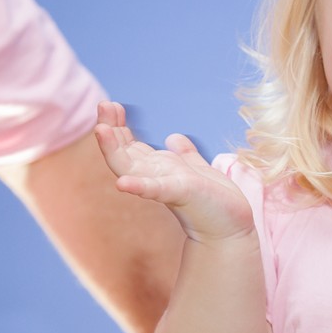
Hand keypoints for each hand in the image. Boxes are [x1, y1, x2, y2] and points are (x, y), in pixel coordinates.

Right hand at [94, 102, 253, 243]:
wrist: (231, 228)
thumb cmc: (214, 203)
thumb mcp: (196, 169)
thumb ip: (184, 154)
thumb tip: (174, 137)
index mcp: (158, 169)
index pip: (129, 145)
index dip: (118, 125)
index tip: (110, 105)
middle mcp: (155, 177)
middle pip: (122, 153)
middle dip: (110, 129)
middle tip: (102, 104)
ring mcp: (164, 186)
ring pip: (130, 167)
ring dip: (113, 150)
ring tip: (100, 130)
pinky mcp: (180, 193)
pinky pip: (156, 190)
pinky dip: (139, 186)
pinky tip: (122, 183)